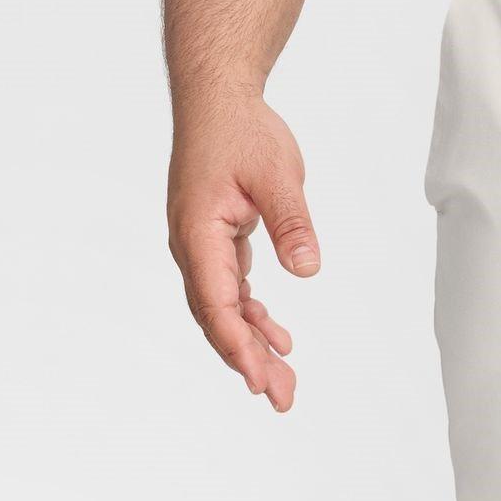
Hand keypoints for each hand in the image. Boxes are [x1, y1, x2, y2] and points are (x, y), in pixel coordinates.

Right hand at [167, 95, 317, 412]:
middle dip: (249, 361)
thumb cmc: (241, 131)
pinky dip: (253, 319)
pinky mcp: (217, 244)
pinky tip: (279, 340)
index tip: (260, 379)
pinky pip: (232, 292)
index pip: (216, 302)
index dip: (238, 345)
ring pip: (225, 310)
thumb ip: (292, 223)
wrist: (218, 101)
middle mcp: (192, 246)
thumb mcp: (278, 175)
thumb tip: (307, 268)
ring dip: (253, 347)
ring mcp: (202, 247)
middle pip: (218, 318)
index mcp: (198, 232)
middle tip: (283, 399)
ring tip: (285, 384)